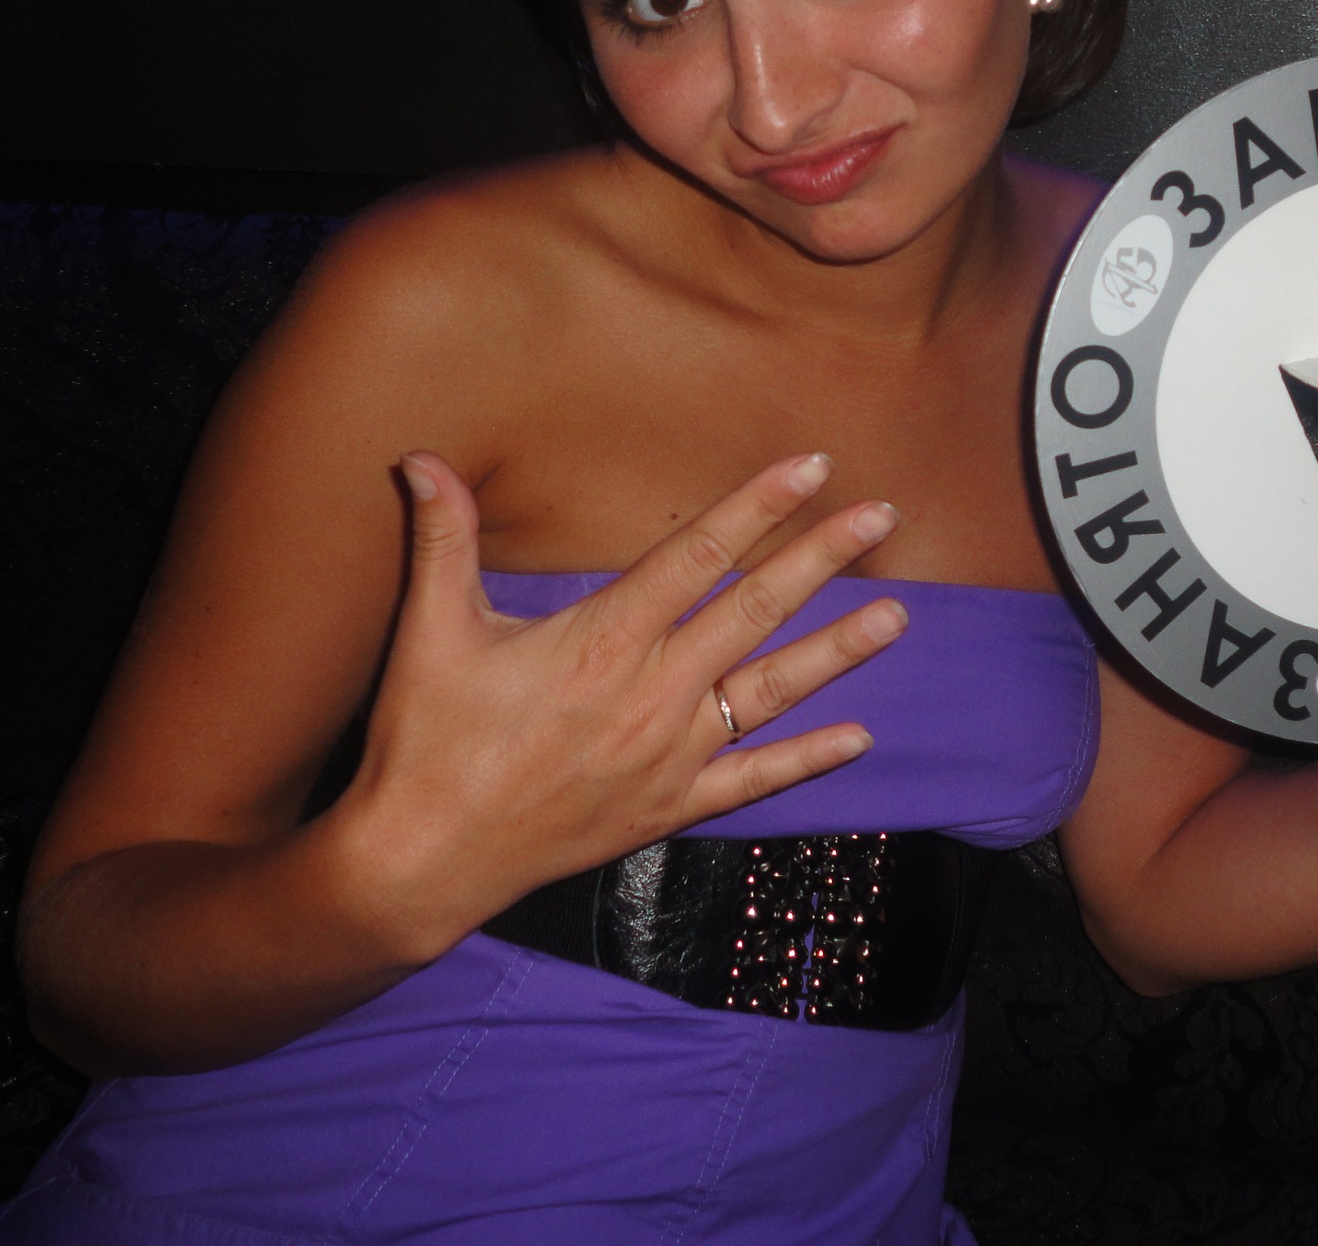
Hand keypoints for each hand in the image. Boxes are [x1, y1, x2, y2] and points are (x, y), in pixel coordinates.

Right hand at [331, 449, 907, 959]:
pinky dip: (808, 760)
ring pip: (771, 691)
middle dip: (823, 558)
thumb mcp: (432, 632)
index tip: (810, 466)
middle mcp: (652, 693)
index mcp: (603, 640)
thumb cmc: (426, 741)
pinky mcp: (669, 807)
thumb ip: (442, 539)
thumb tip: (419, 456)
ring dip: (837, 652)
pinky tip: (860, 738)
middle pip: (755, 610)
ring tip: (897, 616)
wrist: (425, 861)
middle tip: (882, 516)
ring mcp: (669, 755)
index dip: (757, 505)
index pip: (698, 554)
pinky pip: (754, 779)